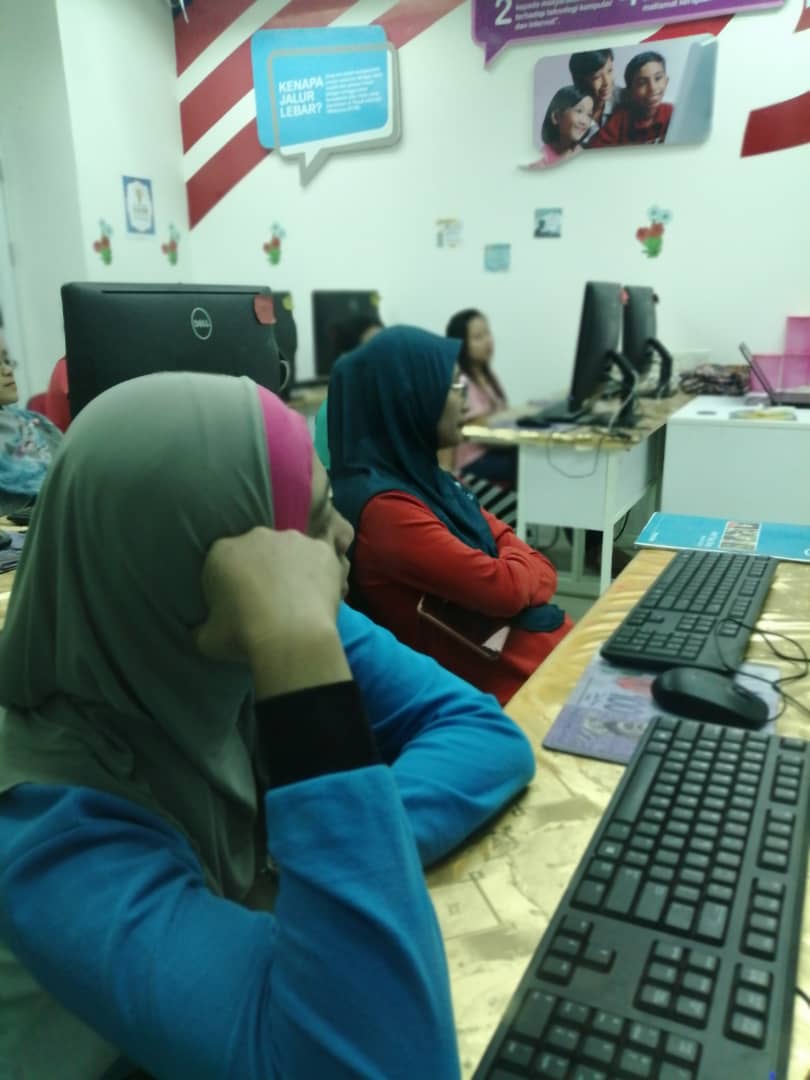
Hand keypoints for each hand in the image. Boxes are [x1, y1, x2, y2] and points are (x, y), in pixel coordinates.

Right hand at [194, 528, 350, 697]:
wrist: (291, 637)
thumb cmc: (243, 636)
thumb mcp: (207, 640)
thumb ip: (200, 629)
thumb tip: (198, 631)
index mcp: (222, 553)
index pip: (222, 562)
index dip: (230, 583)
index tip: (237, 605)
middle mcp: (256, 537)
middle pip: (257, 551)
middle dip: (261, 571)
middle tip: (269, 602)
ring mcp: (292, 539)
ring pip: (290, 551)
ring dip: (291, 569)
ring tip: (297, 600)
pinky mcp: (321, 549)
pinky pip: (320, 559)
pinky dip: (320, 573)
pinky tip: (320, 596)